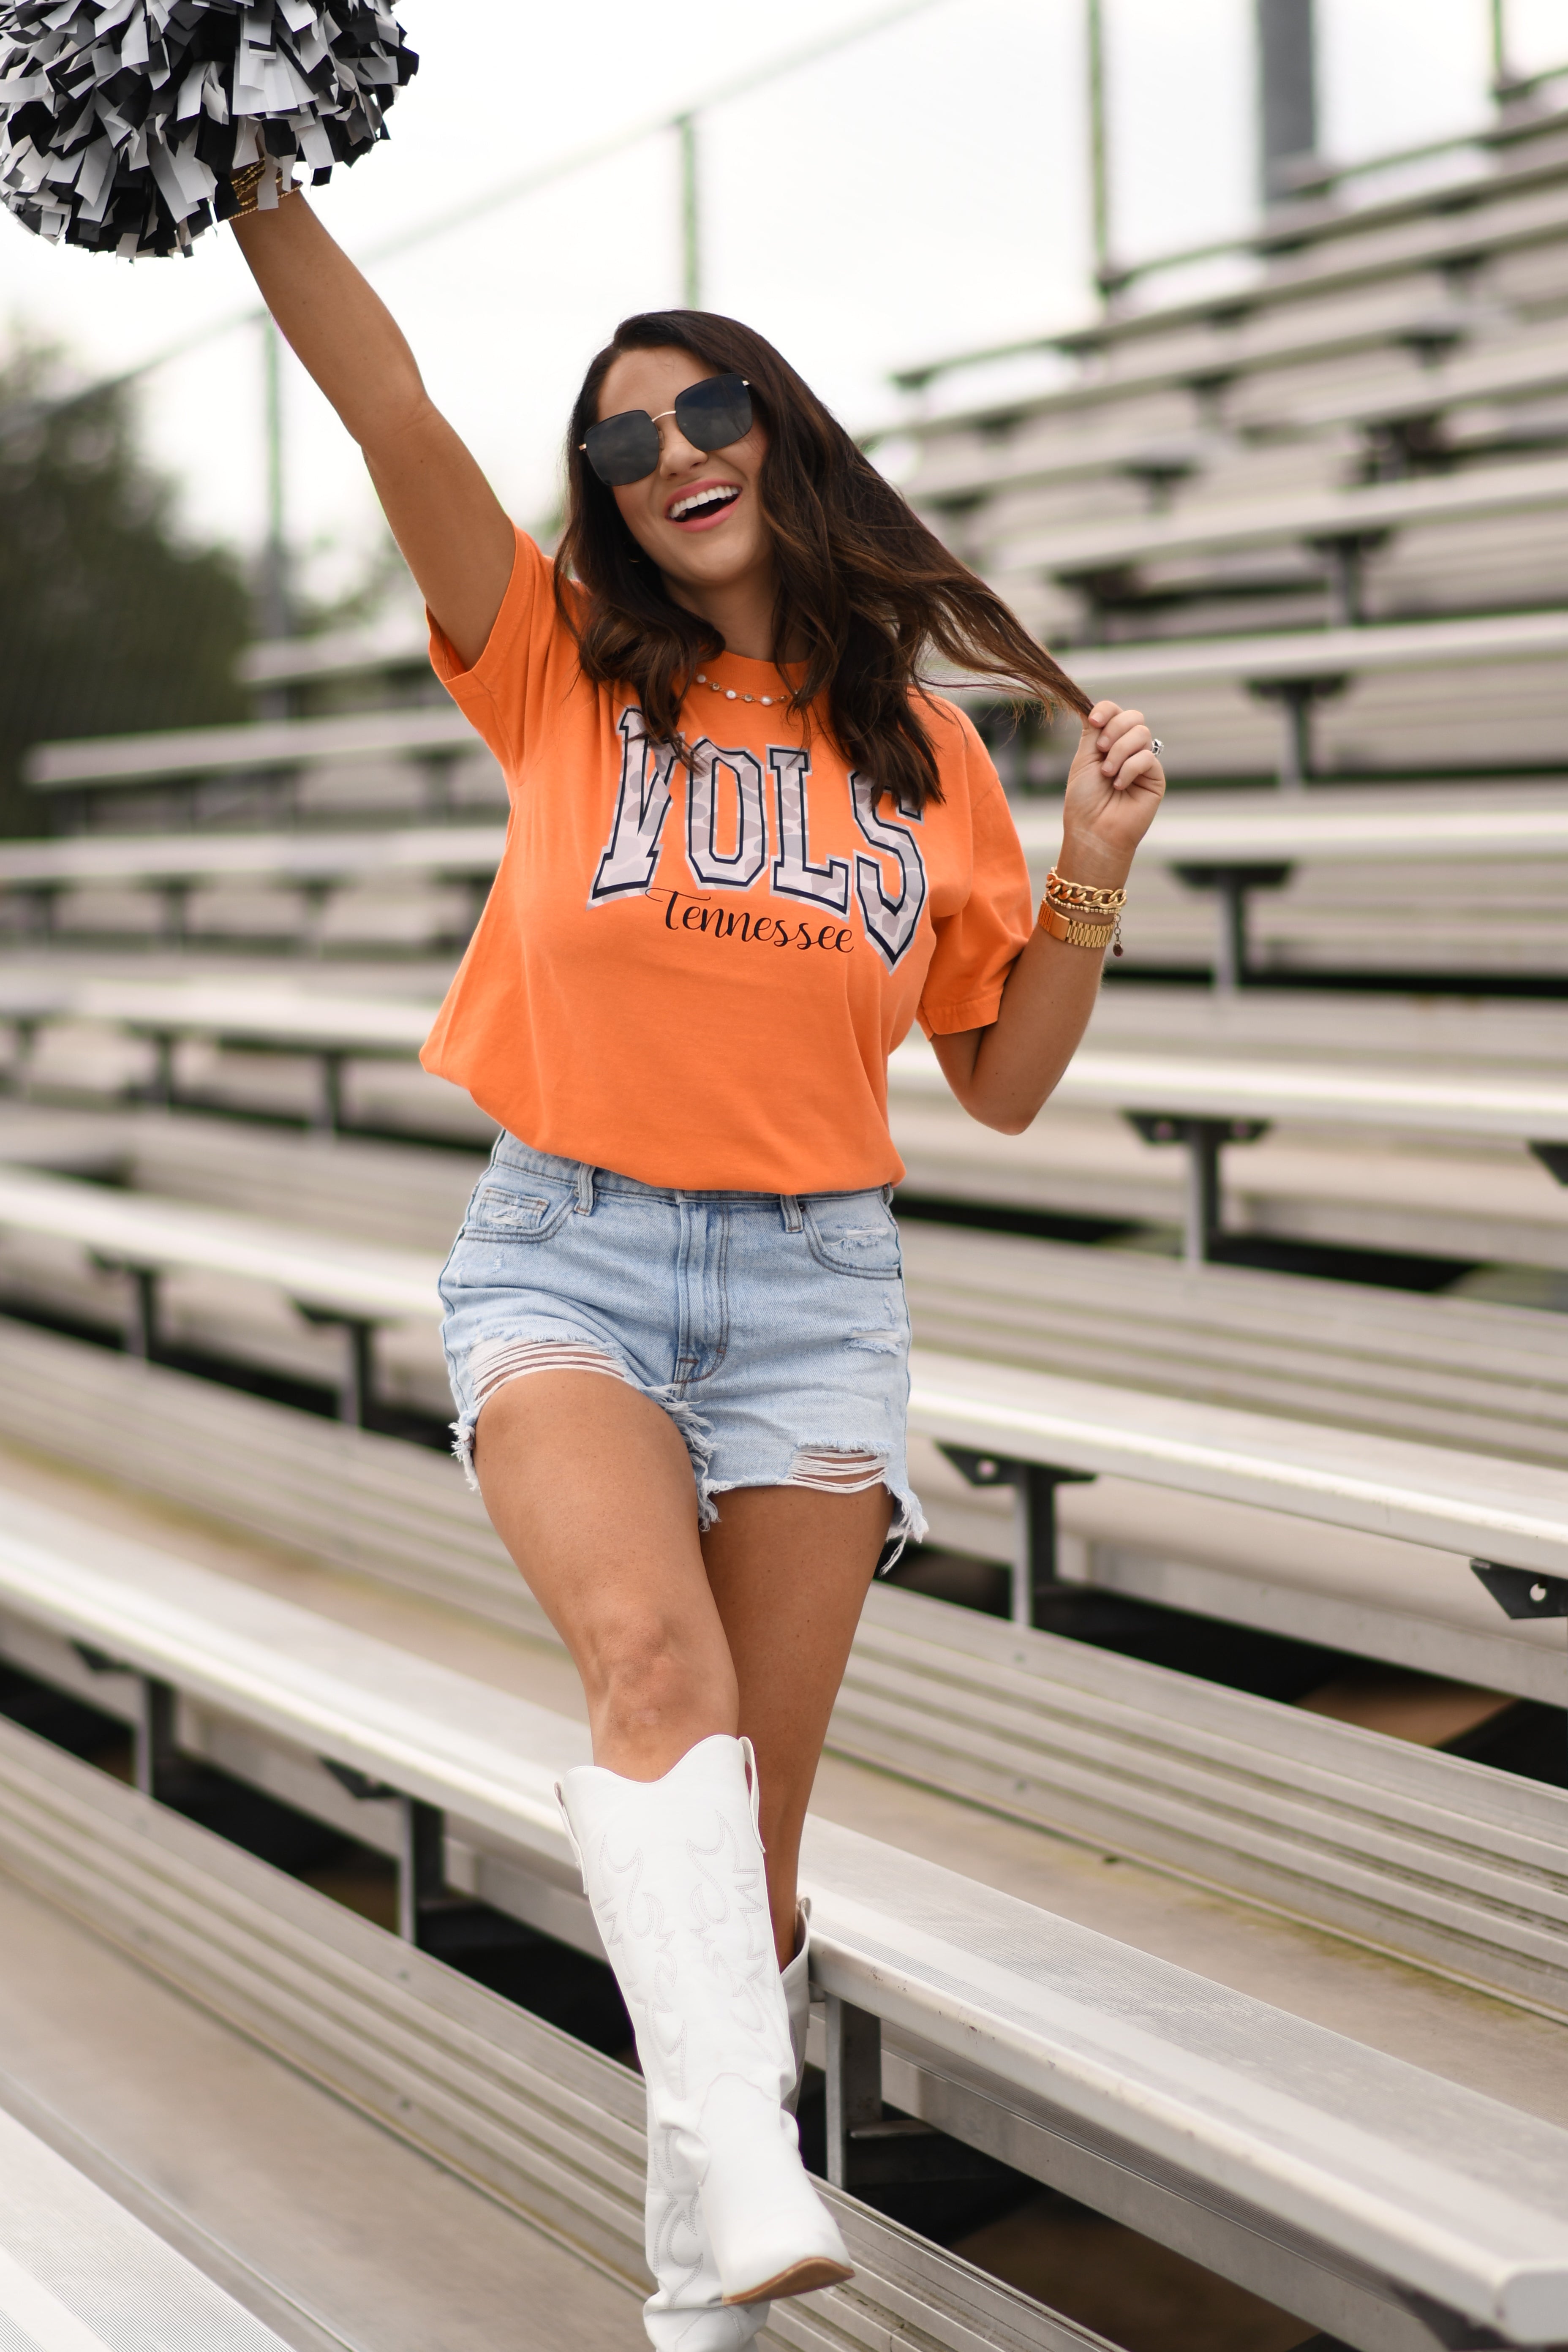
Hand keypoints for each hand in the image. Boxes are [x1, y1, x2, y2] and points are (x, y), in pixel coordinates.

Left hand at [1059, 701, 1165, 884]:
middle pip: (1134, 717)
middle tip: (1100, 751)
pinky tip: (1119, 785)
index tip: (1095, 720)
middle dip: (1115, 729)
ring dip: (1119, 751)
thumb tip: (1093, 706)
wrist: (1094, 831)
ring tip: (1107, 774)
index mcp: (1108, 743)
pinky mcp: (1155, 777)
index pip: (1115, 712)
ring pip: (1141, 734)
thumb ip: (1093, 732)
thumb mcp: (1084, 759)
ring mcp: (1142, 763)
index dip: (1107, 710)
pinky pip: (1147, 757)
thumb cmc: (1084, 800)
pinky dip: (1129, 769)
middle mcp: (1127, 750)